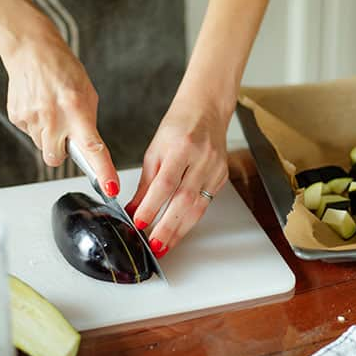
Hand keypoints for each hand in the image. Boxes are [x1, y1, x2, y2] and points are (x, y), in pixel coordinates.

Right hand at [2, 28, 119, 195]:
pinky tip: (40, 107)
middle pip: (57, 158)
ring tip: (52, 111)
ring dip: (50, 137)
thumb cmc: (63, 70)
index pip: (93, 148)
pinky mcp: (17, 117)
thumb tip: (87, 147)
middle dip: (63, 151)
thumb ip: (88, 123)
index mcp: (76, 110)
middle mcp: (53, 117)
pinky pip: (31, 134)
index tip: (111, 187)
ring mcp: (32, 118)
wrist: (31, 51)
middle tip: (65, 132)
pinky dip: (37, 126)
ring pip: (43, 147)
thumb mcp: (87, 94)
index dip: (103, 171)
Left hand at [125, 91, 230, 257]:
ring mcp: (215, 169)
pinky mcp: (222, 177)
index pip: (165, 182)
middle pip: (184, 200)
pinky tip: (180, 229)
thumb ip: (146, 181)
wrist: (207, 110)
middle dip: (168, 227)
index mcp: (182, 147)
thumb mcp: (156, 149)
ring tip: (165, 245)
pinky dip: (191, 219)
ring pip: (198, 206)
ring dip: (180, 230)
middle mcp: (202, 159)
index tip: (139, 222)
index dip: (152, 205)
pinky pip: (205, 203)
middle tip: (154, 245)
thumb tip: (134, 207)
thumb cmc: (179, 126)